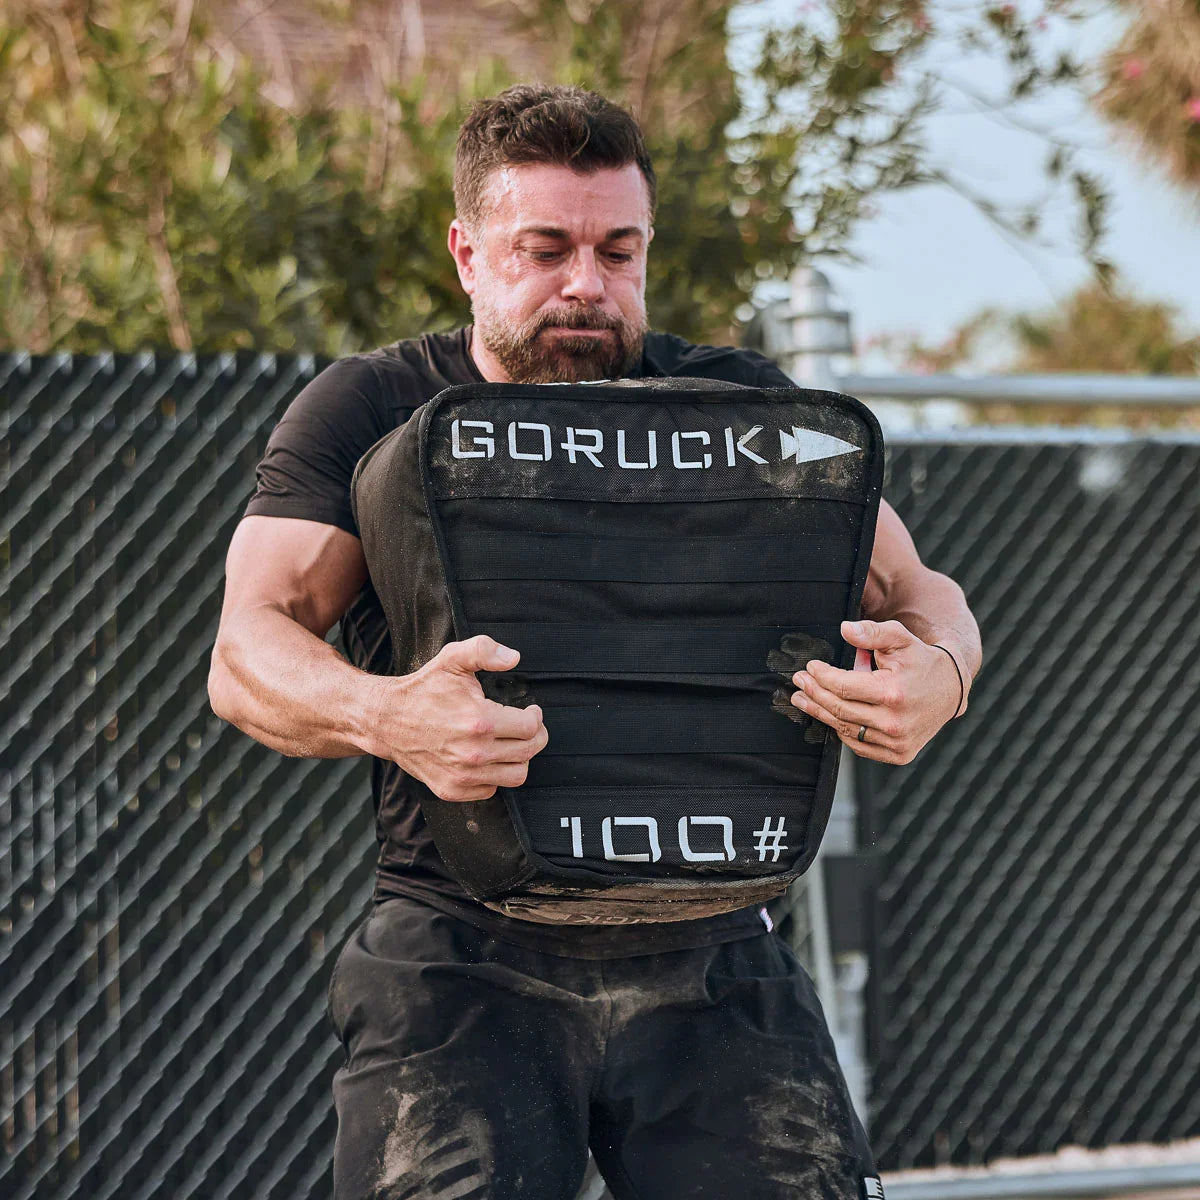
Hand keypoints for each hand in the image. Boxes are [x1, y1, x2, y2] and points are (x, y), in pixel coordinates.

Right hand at [374, 635, 548, 800]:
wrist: (386, 720)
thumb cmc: (423, 689)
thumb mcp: (452, 659)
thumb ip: (485, 650)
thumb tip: (513, 658)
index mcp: (480, 721)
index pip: (531, 727)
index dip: (535, 717)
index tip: (531, 711)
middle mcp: (474, 753)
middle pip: (528, 751)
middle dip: (535, 736)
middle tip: (527, 726)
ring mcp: (463, 775)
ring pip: (516, 775)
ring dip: (519, 758)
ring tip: (510, 742)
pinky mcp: (452, 789)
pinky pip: (491, 789)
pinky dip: (494, 775)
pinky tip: (486, 756)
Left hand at [790, 619, 959, 763]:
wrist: (951, 689)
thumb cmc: (921, 660)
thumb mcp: (900, 638)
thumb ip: (871, 633)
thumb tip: (844, 629)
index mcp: (893, 693)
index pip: (843, 686)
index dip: (821, 677)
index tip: (810, 667)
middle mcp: (895, 722)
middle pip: (839, 709)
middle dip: (813, 694)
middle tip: (798, 682)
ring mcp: (897, 742)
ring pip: (845, 729)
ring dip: (820, 713)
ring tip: (803, 700)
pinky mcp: (898, 754)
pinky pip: (859, 745)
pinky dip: (842, 730)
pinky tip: (829, 715)